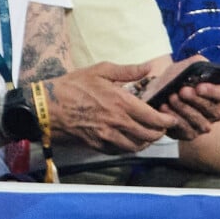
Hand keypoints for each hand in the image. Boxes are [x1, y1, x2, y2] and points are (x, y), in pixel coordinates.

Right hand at [45, 62, 178, 153]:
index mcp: (121, 102)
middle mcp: (118, 122)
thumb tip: (149, 67)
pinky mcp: (98, 146)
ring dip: (146, 141)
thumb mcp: (100, 71)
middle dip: (160, 132)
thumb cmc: (73, 86)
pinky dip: (131, 147)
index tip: (171, 118)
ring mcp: (108, 136)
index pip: (153, 118)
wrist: (48, 107)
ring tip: (149, 134)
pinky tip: (131, 139)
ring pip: (137, 146)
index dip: (166, 121)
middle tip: (162, 126)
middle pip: (149, 135)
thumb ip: (127, 71)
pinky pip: (121, 151)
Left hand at [143, 57, 219, 140]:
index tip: (199, 86)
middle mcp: (214, 112)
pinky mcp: (189, 134)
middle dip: (196, 100)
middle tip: (182, 90)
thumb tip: (201, 64)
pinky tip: (164, 108)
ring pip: (199, 121)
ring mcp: (202, 125)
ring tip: (171, 97)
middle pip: (212, 109)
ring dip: (184, 109)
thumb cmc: (175, 79)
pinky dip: (174, 119)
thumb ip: (195, 63)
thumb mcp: (185, 66)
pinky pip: (185, 130)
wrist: (158, 93)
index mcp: (217, 94)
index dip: (213, 91)